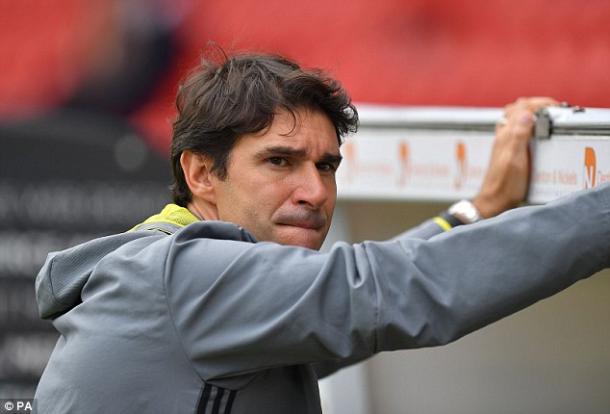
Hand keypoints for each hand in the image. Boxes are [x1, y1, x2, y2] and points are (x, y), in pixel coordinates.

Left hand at [472, 97, 557, 217]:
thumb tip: (526, 114)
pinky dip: (524, 123)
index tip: (555, 106)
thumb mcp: (516, 160)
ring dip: (528, 112)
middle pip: (516, 108)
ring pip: (513, 117)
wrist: (493, 201)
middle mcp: (502, 136)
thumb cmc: (505, 184)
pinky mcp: (504, 151)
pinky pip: (513, 129)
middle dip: (534, 103)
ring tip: (544, 115)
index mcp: (506, 135)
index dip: (540, 102)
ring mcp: (502, 143)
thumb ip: (519, 136)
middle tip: (551, 108)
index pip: (522, 107)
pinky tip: (532, 131)